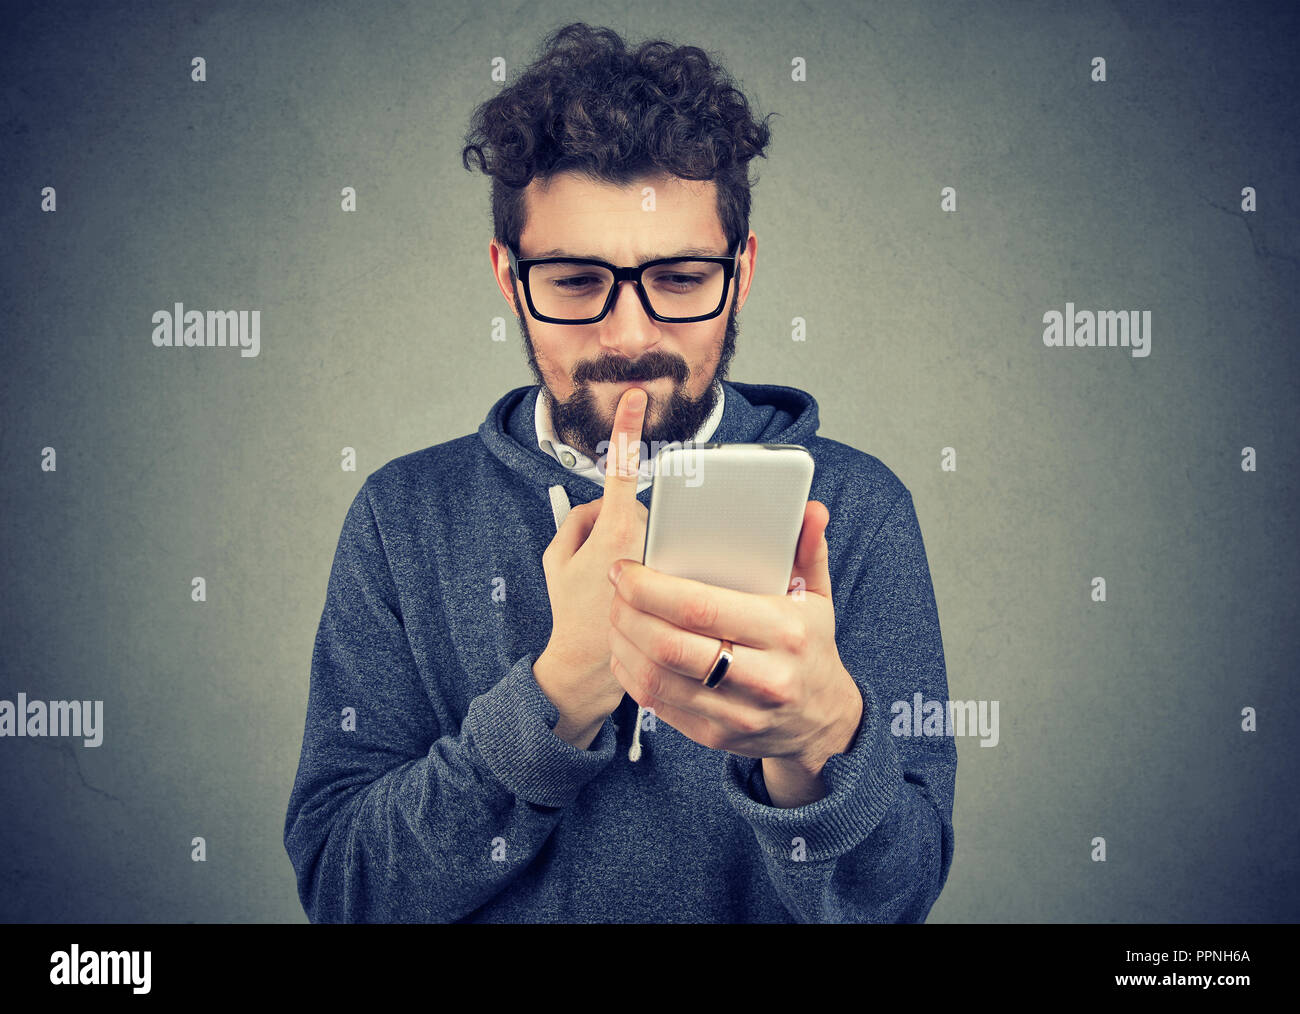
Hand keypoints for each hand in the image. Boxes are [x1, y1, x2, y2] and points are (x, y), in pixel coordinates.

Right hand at [535, 387, 650, 737]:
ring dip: (645, 546)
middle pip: (643, 506)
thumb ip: (578, 518)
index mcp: (616, 530)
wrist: (590, 669)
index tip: (635, 396)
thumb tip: (603, 503)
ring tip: (625, 585)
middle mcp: (648, 541)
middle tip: (608, 566)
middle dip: (626, 524)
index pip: (622, 469)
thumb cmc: (572, 611)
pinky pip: (671, 551)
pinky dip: (659, 563)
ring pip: (657, 529)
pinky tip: (649, 594)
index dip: (626, 429)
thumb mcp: (557, 558)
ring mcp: (667, 560)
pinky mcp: (681, 579)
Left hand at [605, 500, 863, 782]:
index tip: (625, 570)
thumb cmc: (811, 648)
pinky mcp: (715, 736)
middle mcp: (763, 677)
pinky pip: (658, 705)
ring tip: (616, 616)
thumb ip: (809, 551)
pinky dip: (631, 674)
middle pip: (669, 645)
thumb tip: (811, 510)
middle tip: (615, 590)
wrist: (824, 722)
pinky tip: (625, 650)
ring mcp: (737, 713)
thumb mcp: (819, 598)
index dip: (650, 588)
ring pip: (657, 678)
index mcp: (783, 632)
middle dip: (628, 613)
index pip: (699, 608)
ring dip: (623, 643)